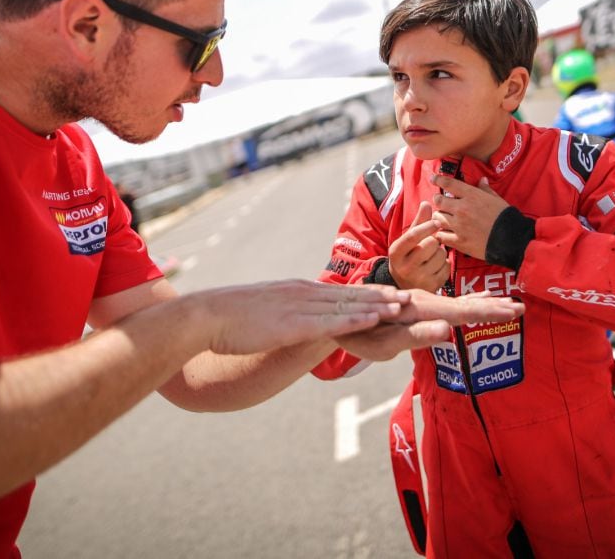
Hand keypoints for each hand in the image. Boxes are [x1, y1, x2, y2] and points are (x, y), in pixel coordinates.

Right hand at [199, 280, 408, 354]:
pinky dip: (354, 319)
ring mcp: (298, 307)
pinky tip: (373, 319)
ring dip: (376, 306)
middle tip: (409, 298)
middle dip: (381, 297)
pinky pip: (329, 321)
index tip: (389, 295)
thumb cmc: (229, 318)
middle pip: (350, 295)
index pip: (339, 292)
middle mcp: (302, 294)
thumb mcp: (264, 311)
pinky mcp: (291, 323)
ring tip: (402, 306)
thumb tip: (290, 320)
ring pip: (346, 305)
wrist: (205, 316)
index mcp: (296, 291)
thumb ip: (282, 312)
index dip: (367, 294)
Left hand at [334, 289, 524, 361]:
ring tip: (507, 304)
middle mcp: (422, 301)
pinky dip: (466, 302)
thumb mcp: (384, 343)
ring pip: (457, 303)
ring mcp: (420, 302)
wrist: (336, 317)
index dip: (488, 312)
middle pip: (464, 305)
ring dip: (483, 304)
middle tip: (521, 306)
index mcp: (419, 309)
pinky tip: (477, 301)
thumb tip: (447, 331)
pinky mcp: (416, 305)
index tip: (513, 310)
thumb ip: (416, 336)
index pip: (460, 311)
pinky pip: (447, 303)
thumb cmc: (358, 335)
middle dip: (492, 307)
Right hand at [387, 201, 449, 290]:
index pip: (413, 235)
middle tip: (430, 244)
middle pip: (430, 244)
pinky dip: (445, 264)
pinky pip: (447, 267)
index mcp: (396, 252)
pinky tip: (436, 266)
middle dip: (434, 240)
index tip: (437, 221)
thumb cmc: (408, 256)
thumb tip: (426, 203)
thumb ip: (418, 222)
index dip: (427, 226)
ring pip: (441, 255)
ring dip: (441, 252)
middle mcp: (405, 267)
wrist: (405, 285)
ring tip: (432, 256)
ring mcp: (419, 278)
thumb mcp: (408, 240)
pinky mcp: (432, 287)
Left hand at [431, 174, 507, 259]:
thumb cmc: (506, 218)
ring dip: (438, 217)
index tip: (433, 178)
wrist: (512, 240)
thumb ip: (486, 189)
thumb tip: (481, 179)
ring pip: (437, 218)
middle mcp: (462, 209)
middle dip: (438, 200)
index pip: (449, 184)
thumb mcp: (497, 199)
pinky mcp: (458, 241)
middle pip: (439, 201)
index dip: (438, 179)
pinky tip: (442, 234)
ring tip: (442, 219)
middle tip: (439, 202)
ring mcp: (459, 225)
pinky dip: (440, 234)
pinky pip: (441, 236)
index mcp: (472, 196)